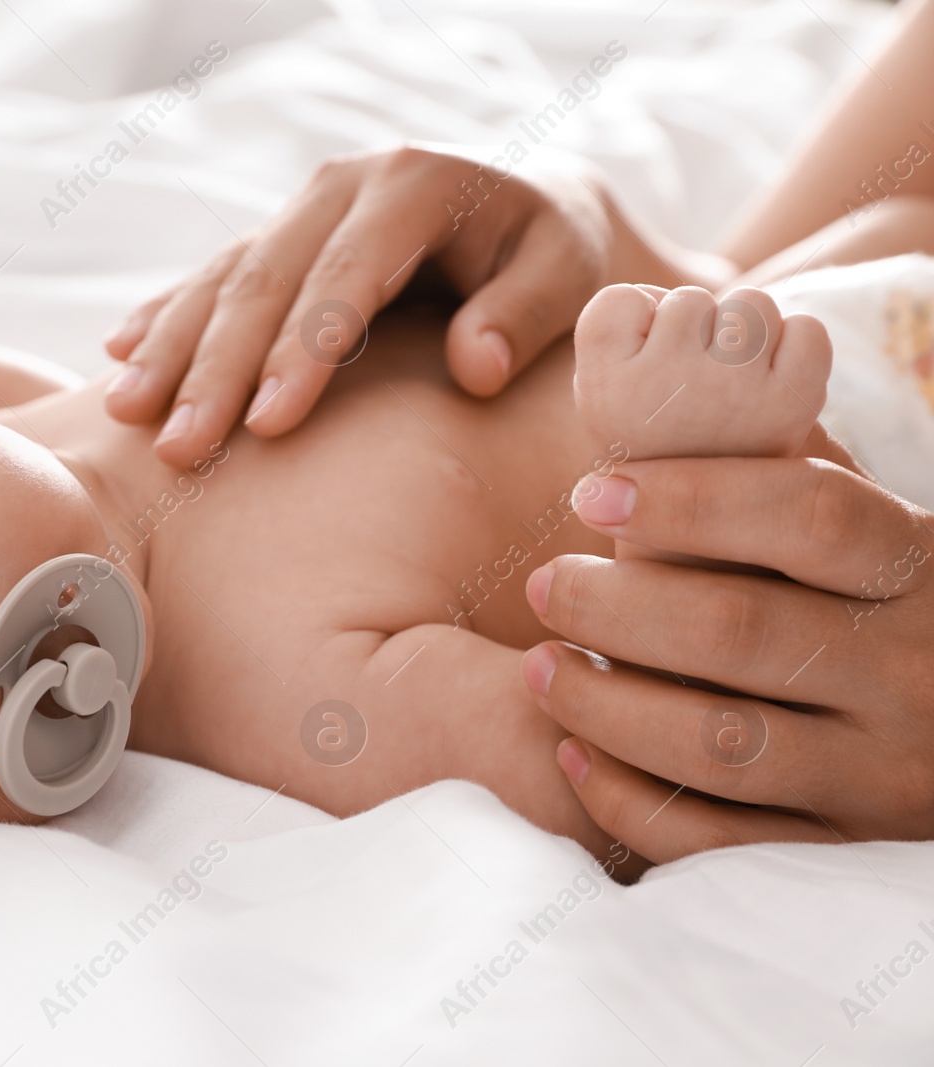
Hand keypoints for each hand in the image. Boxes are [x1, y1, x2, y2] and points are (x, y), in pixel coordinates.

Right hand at [104, 144, 713, 466]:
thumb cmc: (552, 256)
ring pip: (223, 279)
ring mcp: (302, 209)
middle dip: (215, 368)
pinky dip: (165, 316)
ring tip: (127, 415)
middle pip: (265, 281)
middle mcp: (344, 187)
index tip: (269, 426)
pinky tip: (117, 353)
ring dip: (171, 348)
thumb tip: (472, 368)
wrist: (529, 209)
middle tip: (178, 448)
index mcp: (415, 185)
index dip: (302, 352)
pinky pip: (210, 276)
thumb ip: (525, 315)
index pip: (346, 279)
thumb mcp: (566, 276)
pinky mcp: (278, 235)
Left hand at [522, 456, 933, 863]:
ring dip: (605, 705)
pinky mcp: (843, 851)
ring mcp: (883, 775)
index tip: (592, 493)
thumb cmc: (898, 613)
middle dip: (616, 605)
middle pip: (740, 629)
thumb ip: (797, 477)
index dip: (689, 499)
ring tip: (541, 667)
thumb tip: (666, 406)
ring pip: (717, 743)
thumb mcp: (882, 538)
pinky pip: (718, 840)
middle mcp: (913, 673)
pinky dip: (627, 800)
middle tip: (547, 585)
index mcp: (924, 569)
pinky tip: (571, 753)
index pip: (808, 515)